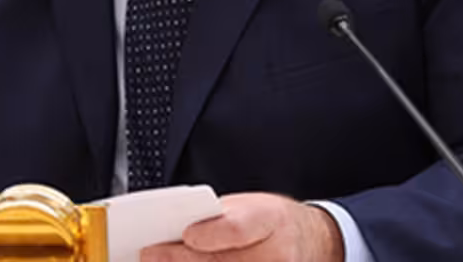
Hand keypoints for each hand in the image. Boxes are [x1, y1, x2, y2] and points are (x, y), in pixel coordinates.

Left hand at [142, 193, 343, 261]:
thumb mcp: (250, 207)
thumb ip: (216, 219)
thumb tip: (174, 231)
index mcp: (269, 219)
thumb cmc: (273, 222)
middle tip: (151, 255)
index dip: (210, 235)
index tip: (186, 235)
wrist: (311, 241)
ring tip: (160, 261)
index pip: (238, 229)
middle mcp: (277, 254)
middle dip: (181, 260)